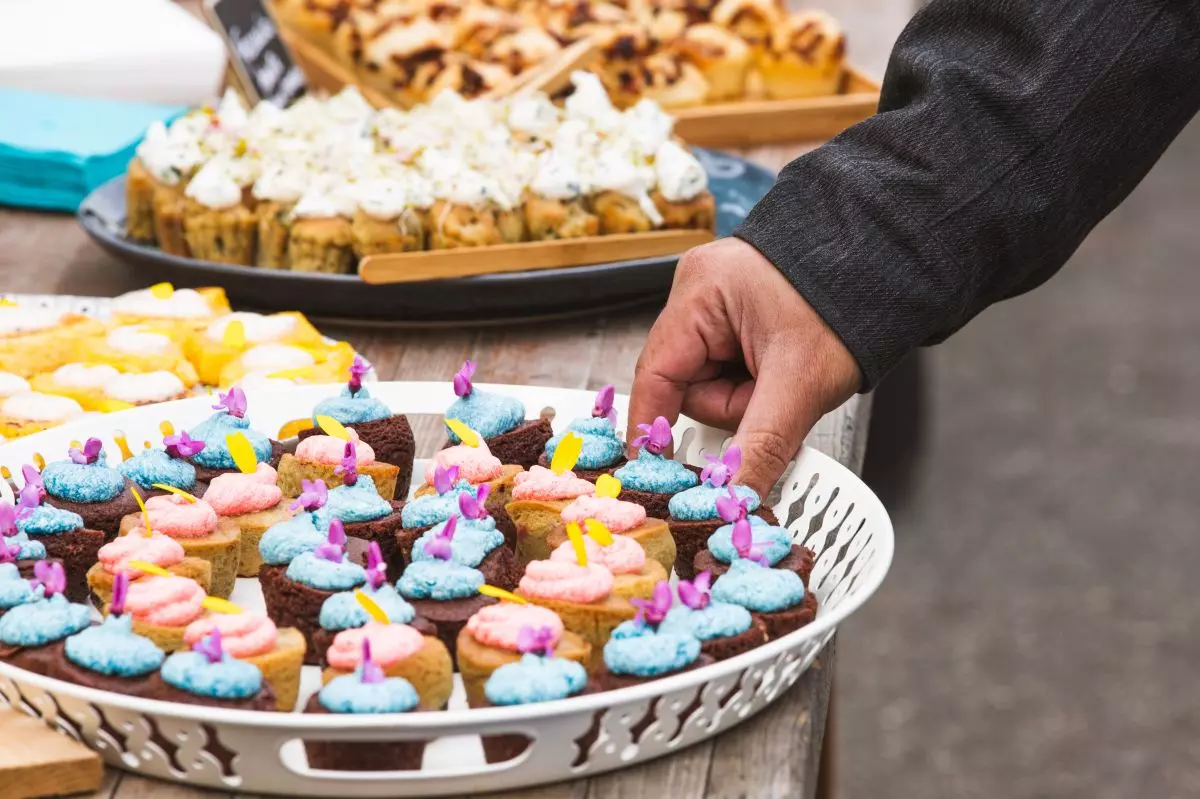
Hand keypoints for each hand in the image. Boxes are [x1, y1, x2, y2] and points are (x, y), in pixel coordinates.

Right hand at [627, 237, 861, 494]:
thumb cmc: (849, 307)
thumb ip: (757, 446)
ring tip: (787, 376)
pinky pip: (728, 368)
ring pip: (711, 382)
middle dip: (732, 403)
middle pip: (687, 384)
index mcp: (700, 292)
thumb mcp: (799, 385)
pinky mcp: (737, 315)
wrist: (891, 272)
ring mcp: (717, 302)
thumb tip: (731, 499)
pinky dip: (755, 382)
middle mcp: (699, 291)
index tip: (654, 472)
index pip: (655, 375)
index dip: (653, 429)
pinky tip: (781, 370)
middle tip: (774, 394)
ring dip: (748, 396)